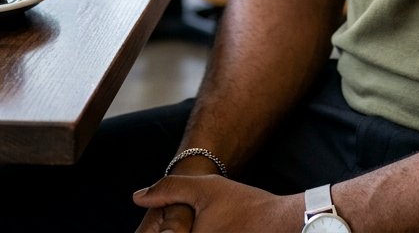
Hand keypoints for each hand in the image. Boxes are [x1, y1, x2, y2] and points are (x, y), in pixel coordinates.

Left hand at [133, 175, 302, 231]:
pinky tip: (214, 229)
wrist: (281, 224)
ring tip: (203, 224)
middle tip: (196, 220)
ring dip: (190, 232)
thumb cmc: (244, 205)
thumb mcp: (206, 189)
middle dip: (173, 230)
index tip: (159, 227)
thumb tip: (137, 197)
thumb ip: (169, 190)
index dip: (154, 232)